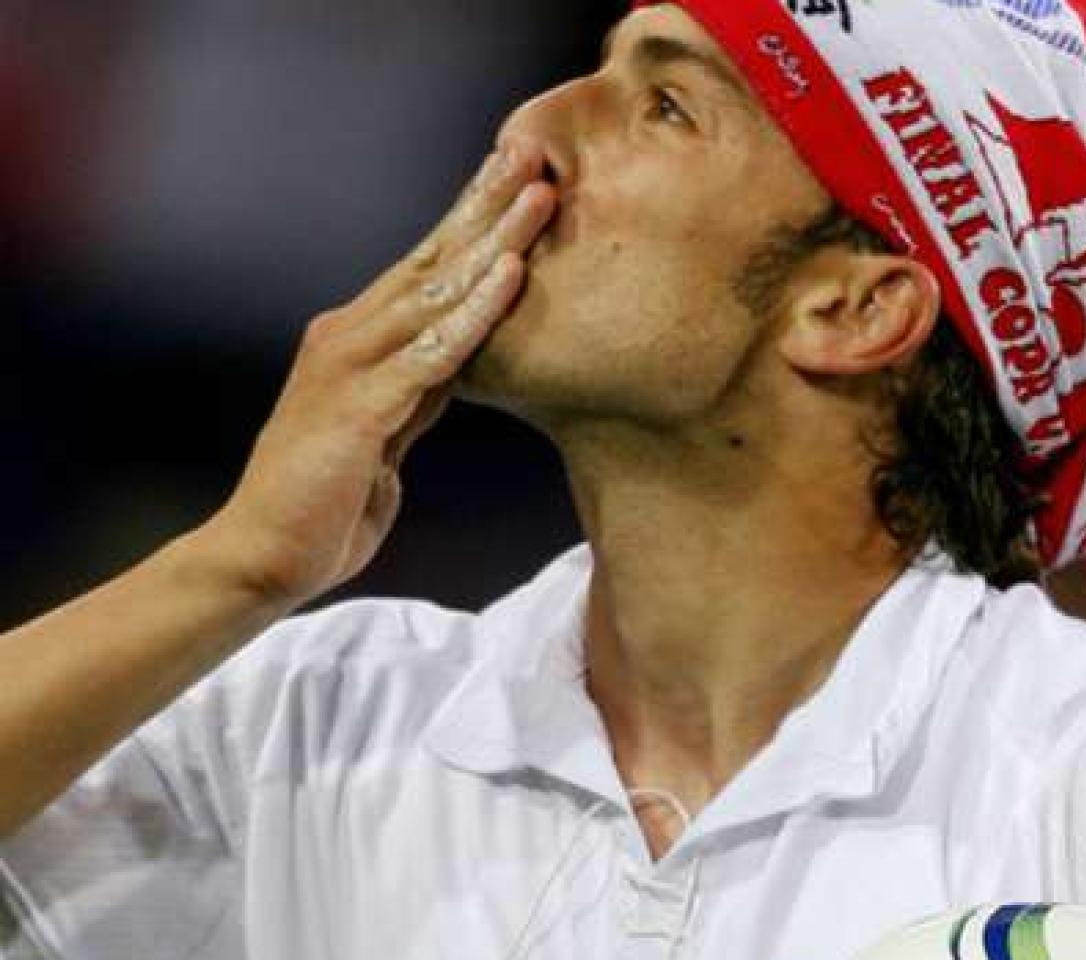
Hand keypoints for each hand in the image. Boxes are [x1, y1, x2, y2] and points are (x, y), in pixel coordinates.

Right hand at [203, 140, 556, 608]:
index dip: (472, 224)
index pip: (425, 270)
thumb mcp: (386, 436)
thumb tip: (457, 366)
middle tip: (535, 154)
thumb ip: (417, 394)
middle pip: (432, 259)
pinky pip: (432, 351)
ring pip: (436, 290)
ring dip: (493, 241)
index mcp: (356, 343)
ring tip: (540, 197)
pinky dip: (474, 312)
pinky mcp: (359, 406)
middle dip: (485, 206)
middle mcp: (348, 338)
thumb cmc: (324, 505)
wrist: (263, 559)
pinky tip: (510, 275)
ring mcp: (351, 367)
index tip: (519, 182)